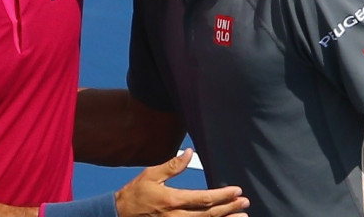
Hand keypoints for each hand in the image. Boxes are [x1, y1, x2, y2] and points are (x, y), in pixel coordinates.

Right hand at [115, 148, 249, 215]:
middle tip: (245, 203)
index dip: (223, 196)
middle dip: (229, 209)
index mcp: (173, 200)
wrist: (119, 215)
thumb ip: (172, 165)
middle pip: (209, 215)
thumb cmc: (135, 194)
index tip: (237, 191)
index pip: (204, 198)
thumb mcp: (151, 175)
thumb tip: (190, 153)